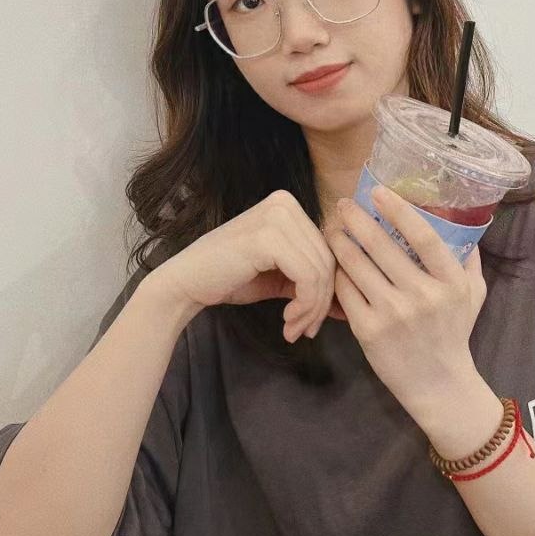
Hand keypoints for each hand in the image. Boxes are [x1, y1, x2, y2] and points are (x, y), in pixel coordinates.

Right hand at [150, 190, 345, 342]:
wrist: (186, 284)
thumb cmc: (230, 279)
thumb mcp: (281, 279)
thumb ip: (313, 285)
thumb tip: (348, 306)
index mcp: (290, 207)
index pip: (329, 250)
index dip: (329, 290)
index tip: (313, 321)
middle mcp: (285, 203)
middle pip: (329, 260)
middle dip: (321, 304)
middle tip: (304, 332)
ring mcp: (276, 217)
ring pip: (321, 271)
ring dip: (312, 310)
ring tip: (294, 330)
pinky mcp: (268, 237)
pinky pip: (307, 277)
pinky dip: (304, 305)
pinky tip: (287, 321)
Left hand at [324, 187, 487, 426]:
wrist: (438, 384)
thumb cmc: (454, 333)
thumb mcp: (473, 294)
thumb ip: (467, 259)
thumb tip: (462, 221)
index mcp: (450, 282)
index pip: (424, 236)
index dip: (398, 210)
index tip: (378, 191)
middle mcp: (422, 295)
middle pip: (381, 246)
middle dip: (356, 219)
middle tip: (343, 204)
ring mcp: (393, 313)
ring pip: (357, 265)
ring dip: (340, 242)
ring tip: (332, 229)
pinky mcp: (368, 330)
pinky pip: (346, 291)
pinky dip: (338, 273)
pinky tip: (334, 263)